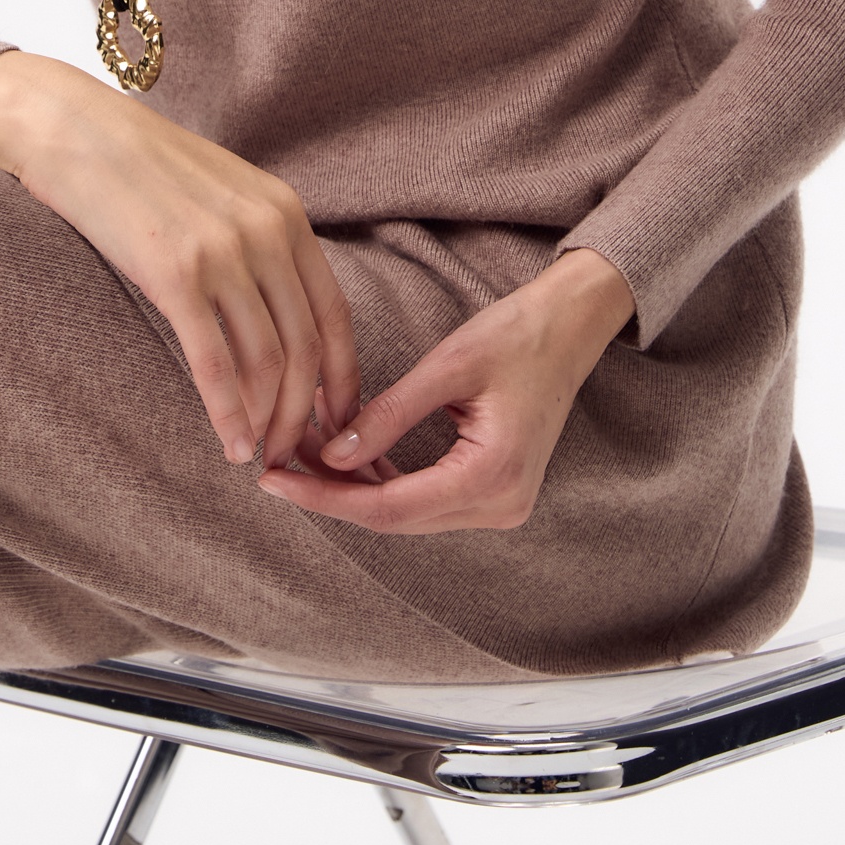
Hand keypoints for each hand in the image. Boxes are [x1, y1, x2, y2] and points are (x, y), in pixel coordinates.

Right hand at [0, 50, 359, 470]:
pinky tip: (230, 445)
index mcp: (285, 212)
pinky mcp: (175, 273)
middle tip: (293, 454)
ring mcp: (223, 251)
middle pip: (306, 347)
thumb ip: (259, 240)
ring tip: (260, 456)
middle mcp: (267, 231)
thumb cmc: (142, 166)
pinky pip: (215, 362)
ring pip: (267, 363)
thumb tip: (275, 314)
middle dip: (304, 414)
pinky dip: (228, 414)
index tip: (334, 420)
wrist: (75, 128)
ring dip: (268, 422)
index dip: (340, 378)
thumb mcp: (223, 191)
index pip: (335, 313)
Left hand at [256, 248, 633, 533]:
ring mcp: (499, 504)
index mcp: (491, 477)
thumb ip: (389, 415)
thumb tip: (332, 456)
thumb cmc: (517, 335)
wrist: (571, 328)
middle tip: (277, 459)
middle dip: (332, 491)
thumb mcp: (447, 367)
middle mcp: (499, 506)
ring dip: (355, 482)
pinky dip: (383, 474)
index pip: (388, 507)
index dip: (325, 497)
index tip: (273, 478)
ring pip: (406, 510)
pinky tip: (348, 445)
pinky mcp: (491, 490)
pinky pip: (425, 496)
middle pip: (394, 517)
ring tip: (305, 442)